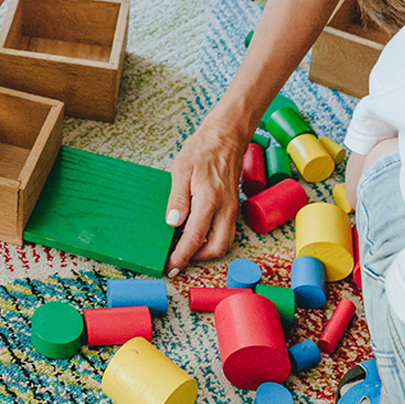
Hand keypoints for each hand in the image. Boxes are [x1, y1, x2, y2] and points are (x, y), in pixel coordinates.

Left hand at [165, 113, 250, 272]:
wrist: (226, 137)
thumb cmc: (202, 150)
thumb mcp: (181, 169)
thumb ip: (177, 198)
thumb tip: (172, 223)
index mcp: (209, 200)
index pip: (195, 237)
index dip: (182, 255)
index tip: (171, 266)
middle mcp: (225, 209)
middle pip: (216, 248)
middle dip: (196, 258)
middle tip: (175, 259)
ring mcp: (232, 209)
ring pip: (223, 243)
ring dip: (205, 251)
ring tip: (183, 248)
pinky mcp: (233, 207)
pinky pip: (225, 232)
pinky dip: (212, 240)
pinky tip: (195, 234)